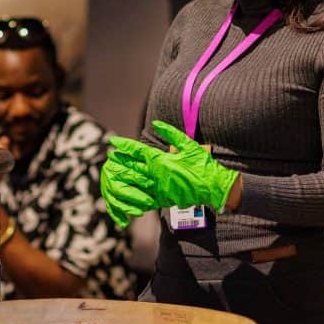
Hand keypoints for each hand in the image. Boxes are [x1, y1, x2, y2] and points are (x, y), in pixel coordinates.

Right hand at [100, 151, 157, 227]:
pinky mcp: (110, 196)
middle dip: (135, 196)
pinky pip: (111, 208)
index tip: (152, 184)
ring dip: (127, 207)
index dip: (139, 179)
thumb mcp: (151, 152)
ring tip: (141, 212)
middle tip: (150, 202)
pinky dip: (117, 215)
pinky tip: (125, 223)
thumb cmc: (153, 159)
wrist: (151, 167)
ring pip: (113, 200)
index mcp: (117, 159)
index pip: (126, 172)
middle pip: (118, 188)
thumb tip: (139, 139)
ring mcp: (107, 185)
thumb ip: (143, 149)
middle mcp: (109, 172)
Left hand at [108, 121, 238, 213]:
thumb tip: (156, 123)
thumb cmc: (202, 165)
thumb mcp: (189, 145)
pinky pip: (142, 201)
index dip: (125, 146)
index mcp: (161, 160)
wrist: (213, 187)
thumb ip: (171, 134)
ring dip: (121, 178)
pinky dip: (131, 199)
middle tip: (109, 157)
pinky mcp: (162, 200)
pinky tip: (123, 195)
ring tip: (111, 174)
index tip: (114, 141)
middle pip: (131, 166)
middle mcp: (156, 174)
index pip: (138, 150)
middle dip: (119, 161)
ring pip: (133, 183)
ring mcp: (157, 188)